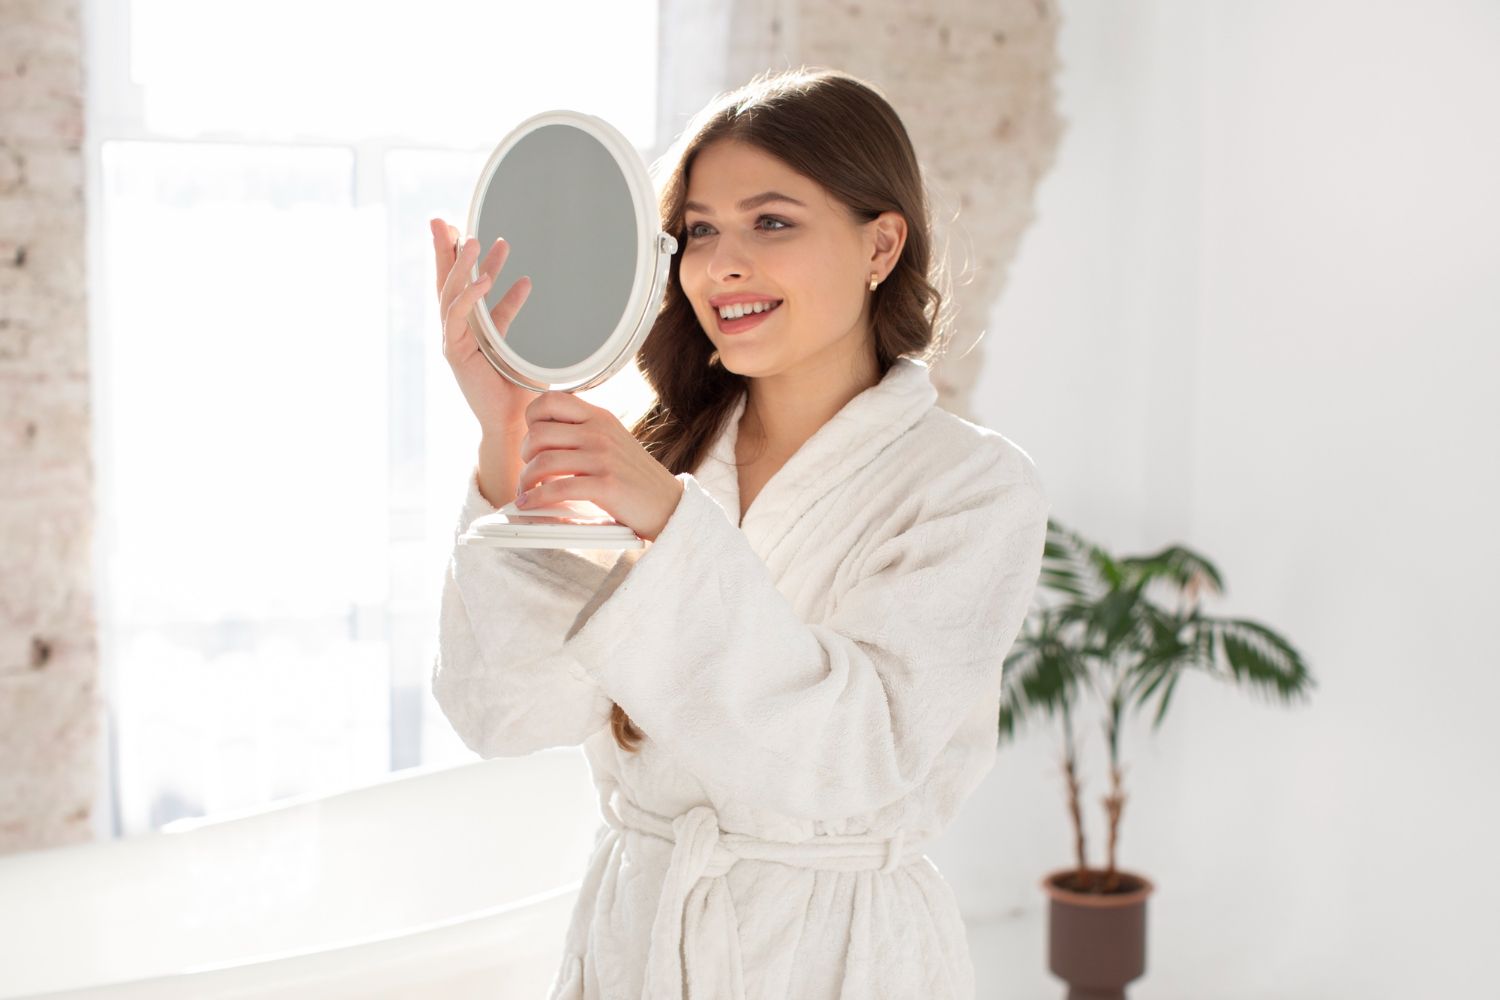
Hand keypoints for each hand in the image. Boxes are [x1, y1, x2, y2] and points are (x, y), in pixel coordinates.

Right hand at [431, 218, 533, 433]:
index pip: (456, 284)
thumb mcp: (513, 339)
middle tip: (445, 222)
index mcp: (466, 327)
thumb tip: (523, 280)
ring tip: (474, 240)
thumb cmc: (514, 385)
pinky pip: (458, 319)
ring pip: (450, 296)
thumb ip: (509, 310)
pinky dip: (470, 298)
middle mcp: (455, 332)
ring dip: (461, 268)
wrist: (513, 421)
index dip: (452, 256)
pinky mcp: (455, 354)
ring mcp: (452, 342)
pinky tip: (485, 280)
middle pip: (445, 284)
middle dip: (444, 252)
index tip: (453, 227)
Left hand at [514, 391, 685, 542]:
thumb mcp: (613, 440)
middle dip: (525, 455)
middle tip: (530, 469)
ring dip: (526, 480)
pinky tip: (530, 504)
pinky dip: (536, 498)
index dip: (532, 419)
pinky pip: (557, 489)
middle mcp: (599, 432)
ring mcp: (603, 458)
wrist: (668, 504)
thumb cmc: (636, 477)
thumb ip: (584, 432)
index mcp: (600, 417)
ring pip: (543, 461)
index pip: (551, 400)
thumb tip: (542, 437)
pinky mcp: (605, 485)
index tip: (533, 439)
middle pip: (538, 433)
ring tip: (526, 491)